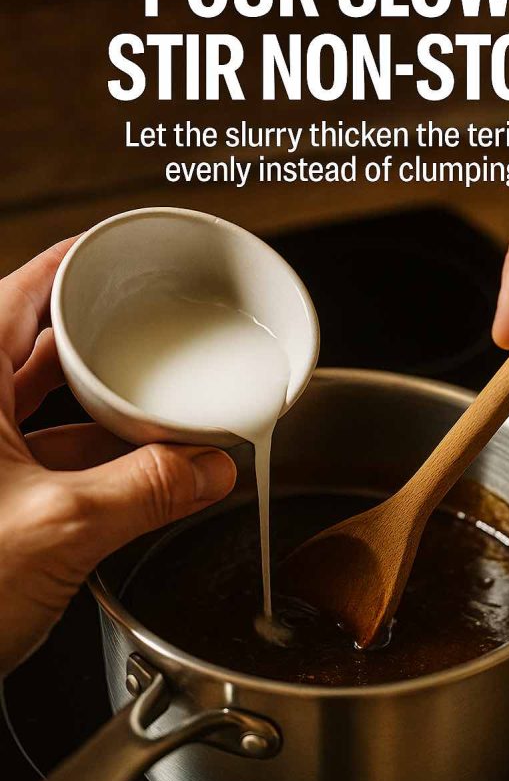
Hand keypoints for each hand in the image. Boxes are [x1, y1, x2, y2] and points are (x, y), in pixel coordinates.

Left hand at [0, 238, 235, 676]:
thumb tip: (212, 469)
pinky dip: (90, 457)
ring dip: (102, 410)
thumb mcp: (60, 527)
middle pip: (39, 347)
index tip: (122, 253)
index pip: (23, 290)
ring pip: (43, 406)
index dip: (76, 265)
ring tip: (160, 406)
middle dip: (105, 345)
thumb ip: (147, 491)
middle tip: (157, 333)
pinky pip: (45, 455)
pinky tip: (134, 469)